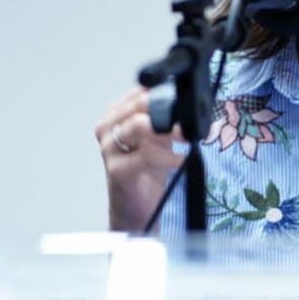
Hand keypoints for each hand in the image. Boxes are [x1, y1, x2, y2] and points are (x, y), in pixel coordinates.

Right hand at [94, 87, 187, 231]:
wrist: (136, 208)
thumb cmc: (147, 172)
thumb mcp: (160, 139)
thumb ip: (167, 119)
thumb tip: (189, 103)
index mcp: (116, 114)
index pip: (141, 91)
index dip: (166, 93)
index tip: (187, 101)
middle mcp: (108, 127)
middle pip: (140, 105)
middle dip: (169, 110)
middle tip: (190, 121)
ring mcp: (109, 148)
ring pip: (140, 126)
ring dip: (169, 131)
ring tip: (186, 139)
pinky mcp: (116, 170)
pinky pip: (146, 156)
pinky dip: (170, 158)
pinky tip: (182, 161)